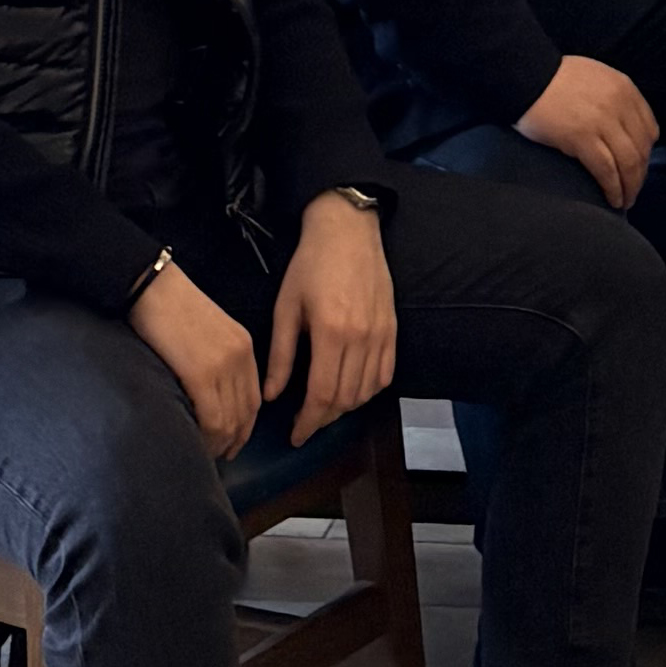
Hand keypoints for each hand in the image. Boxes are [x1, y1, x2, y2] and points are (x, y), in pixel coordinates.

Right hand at [132, 261, 262, 458]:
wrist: (151, 286)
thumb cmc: (170, 307)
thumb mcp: (209, 331)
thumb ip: (218, 361)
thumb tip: (210, 396)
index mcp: (244, 346)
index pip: (253, 399)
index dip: (244, 427)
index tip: (232, 442)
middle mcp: (241, 358)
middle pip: (246, 414)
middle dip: (233, 441)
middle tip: (218, 456)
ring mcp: (223, 366)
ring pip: (230, 422)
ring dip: (219, 444)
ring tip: (203, 454)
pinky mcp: (201, 374)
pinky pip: (212, 419)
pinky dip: (206, 438)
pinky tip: (195, 443)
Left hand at [267, 193, 397, 446]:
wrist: (348, 231)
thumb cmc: (311, 265)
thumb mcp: (286, 308)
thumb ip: (281, 355)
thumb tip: (273, 396)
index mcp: (331, 333)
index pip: (322, 395)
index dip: (308, 422)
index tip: (295, 435)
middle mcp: (361, 339)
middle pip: (346, 399)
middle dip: (324, 419)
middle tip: (305, 424)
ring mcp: (381, 335)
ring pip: (367, 391)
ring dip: (346, 408)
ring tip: (325, 408)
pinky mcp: (392, 329)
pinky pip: (386, 374)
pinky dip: (369, 391)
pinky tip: (352, 391)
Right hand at [519, 55, 659, 207]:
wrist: (526, 76)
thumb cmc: (554, 78)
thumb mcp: (596, 77)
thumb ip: (614, 99)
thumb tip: (621, 129)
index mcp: (625, 89)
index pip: (650, 129)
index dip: (646, 153)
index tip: (638, 168)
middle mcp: (619, 105)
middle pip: (641, 149)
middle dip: (640, 175)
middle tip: (633, 191)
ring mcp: (602, 122)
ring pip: (629, 163)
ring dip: (630, 187)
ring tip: (625, 201)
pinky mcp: (582, 138)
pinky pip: (606, 170)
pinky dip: (613, 189)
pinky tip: (613, 199)